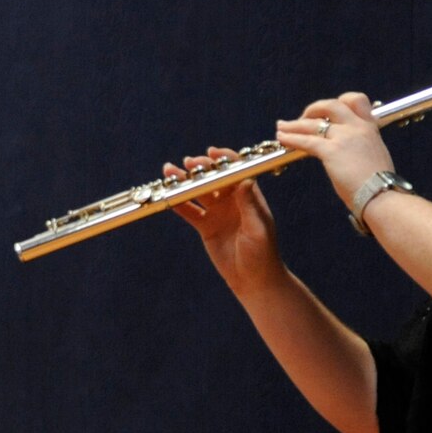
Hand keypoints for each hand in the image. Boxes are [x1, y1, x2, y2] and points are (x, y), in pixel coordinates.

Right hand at [166, 147, 285, 294]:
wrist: (254, 280)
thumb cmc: (263, 254)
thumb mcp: (258, 229)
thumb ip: (249, 205)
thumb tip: (245, 179)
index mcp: (248, 196)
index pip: (236, 171)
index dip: (224, 159)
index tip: (212, 153)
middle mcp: (232, 201)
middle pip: (214, 178)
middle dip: (201, 168)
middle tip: (188, 163)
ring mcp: (218, 213)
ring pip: (198, 192)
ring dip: (185, 181)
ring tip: (169, 171)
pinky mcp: (206, 227)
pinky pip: (190, 212)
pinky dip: (179, 203)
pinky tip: (167, 195)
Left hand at [274, 93, 396, 211]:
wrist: (383, 196)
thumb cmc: (381, 186)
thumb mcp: (377, 158)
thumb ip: (363, 149)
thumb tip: (353, 155)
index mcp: (370, 129)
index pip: (357, 100)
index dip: (341, 102)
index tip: (329, 111)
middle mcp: (357, 128)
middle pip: (331, 105)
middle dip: (313, 109)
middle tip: (302, 117)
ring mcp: (344, 137)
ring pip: (313, 123)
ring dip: (294, 125)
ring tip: (281, 127)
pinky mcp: (332, 151)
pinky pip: (307, 141)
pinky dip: (291, 138)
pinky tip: (282, 139)